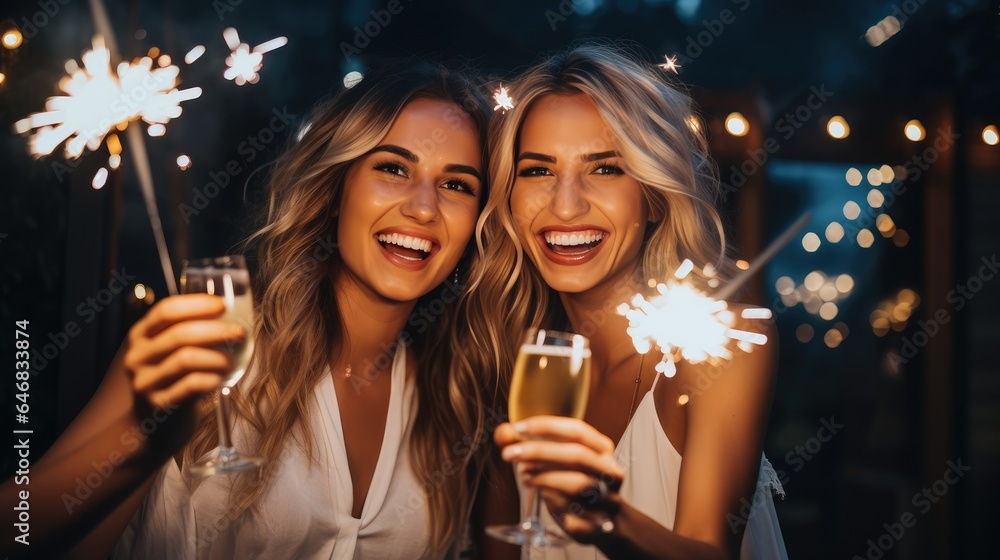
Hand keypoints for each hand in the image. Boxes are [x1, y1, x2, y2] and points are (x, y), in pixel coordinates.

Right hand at [123, 294, 243, 419]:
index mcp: (140, 334)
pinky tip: (220, 378)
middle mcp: (138, 356)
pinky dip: (210, 378)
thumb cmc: (171, 376)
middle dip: (215, 330)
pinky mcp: (158, 404)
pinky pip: (190, 385)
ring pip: (185, 359)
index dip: (196, 304)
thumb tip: (230, 312)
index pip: (166, 311)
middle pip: (179, 335)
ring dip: (216, 356)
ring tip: (231, 360)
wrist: (151, 422)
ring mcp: (145, 381)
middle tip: (238, 332)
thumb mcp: (168, 350)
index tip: (222, 305)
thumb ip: (188, 330)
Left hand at [495, 417, 624, 542]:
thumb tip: (502, 432)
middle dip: (539, 452)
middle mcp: (609, 471)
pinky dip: (556, 507)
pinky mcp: (600, 526)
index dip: (547, 426)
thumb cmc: (575, 483)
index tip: (518, 428)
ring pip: (578, 484)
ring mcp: (608, 499)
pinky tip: (543, 498)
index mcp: (601, 449)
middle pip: (577, 455)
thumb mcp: (556, 461)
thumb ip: (529, 445)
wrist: (604, 523)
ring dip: (544, 478)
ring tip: (523, 475)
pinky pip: (576, 516)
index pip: (577, 430)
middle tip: (509, 453)